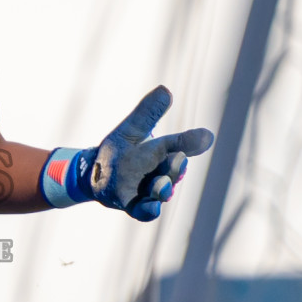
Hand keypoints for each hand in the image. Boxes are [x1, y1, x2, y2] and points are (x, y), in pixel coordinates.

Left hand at [83, 85, 214, 219]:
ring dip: (163, 188)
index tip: (206, 136)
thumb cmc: (120, 150)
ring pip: (162, 192)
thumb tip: (165, 90)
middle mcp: (161, 172)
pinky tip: (152, 207)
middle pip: (174, 171)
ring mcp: (149, 191)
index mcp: (162, 152)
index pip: (179, 145)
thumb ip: (148, 112)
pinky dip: (150, 210)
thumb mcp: (131, 128)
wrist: (95, 173)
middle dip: (176, 167)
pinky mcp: (136, 206)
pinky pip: (147, 212)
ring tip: (160, 184)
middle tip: (177, 160)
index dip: (192, 141)